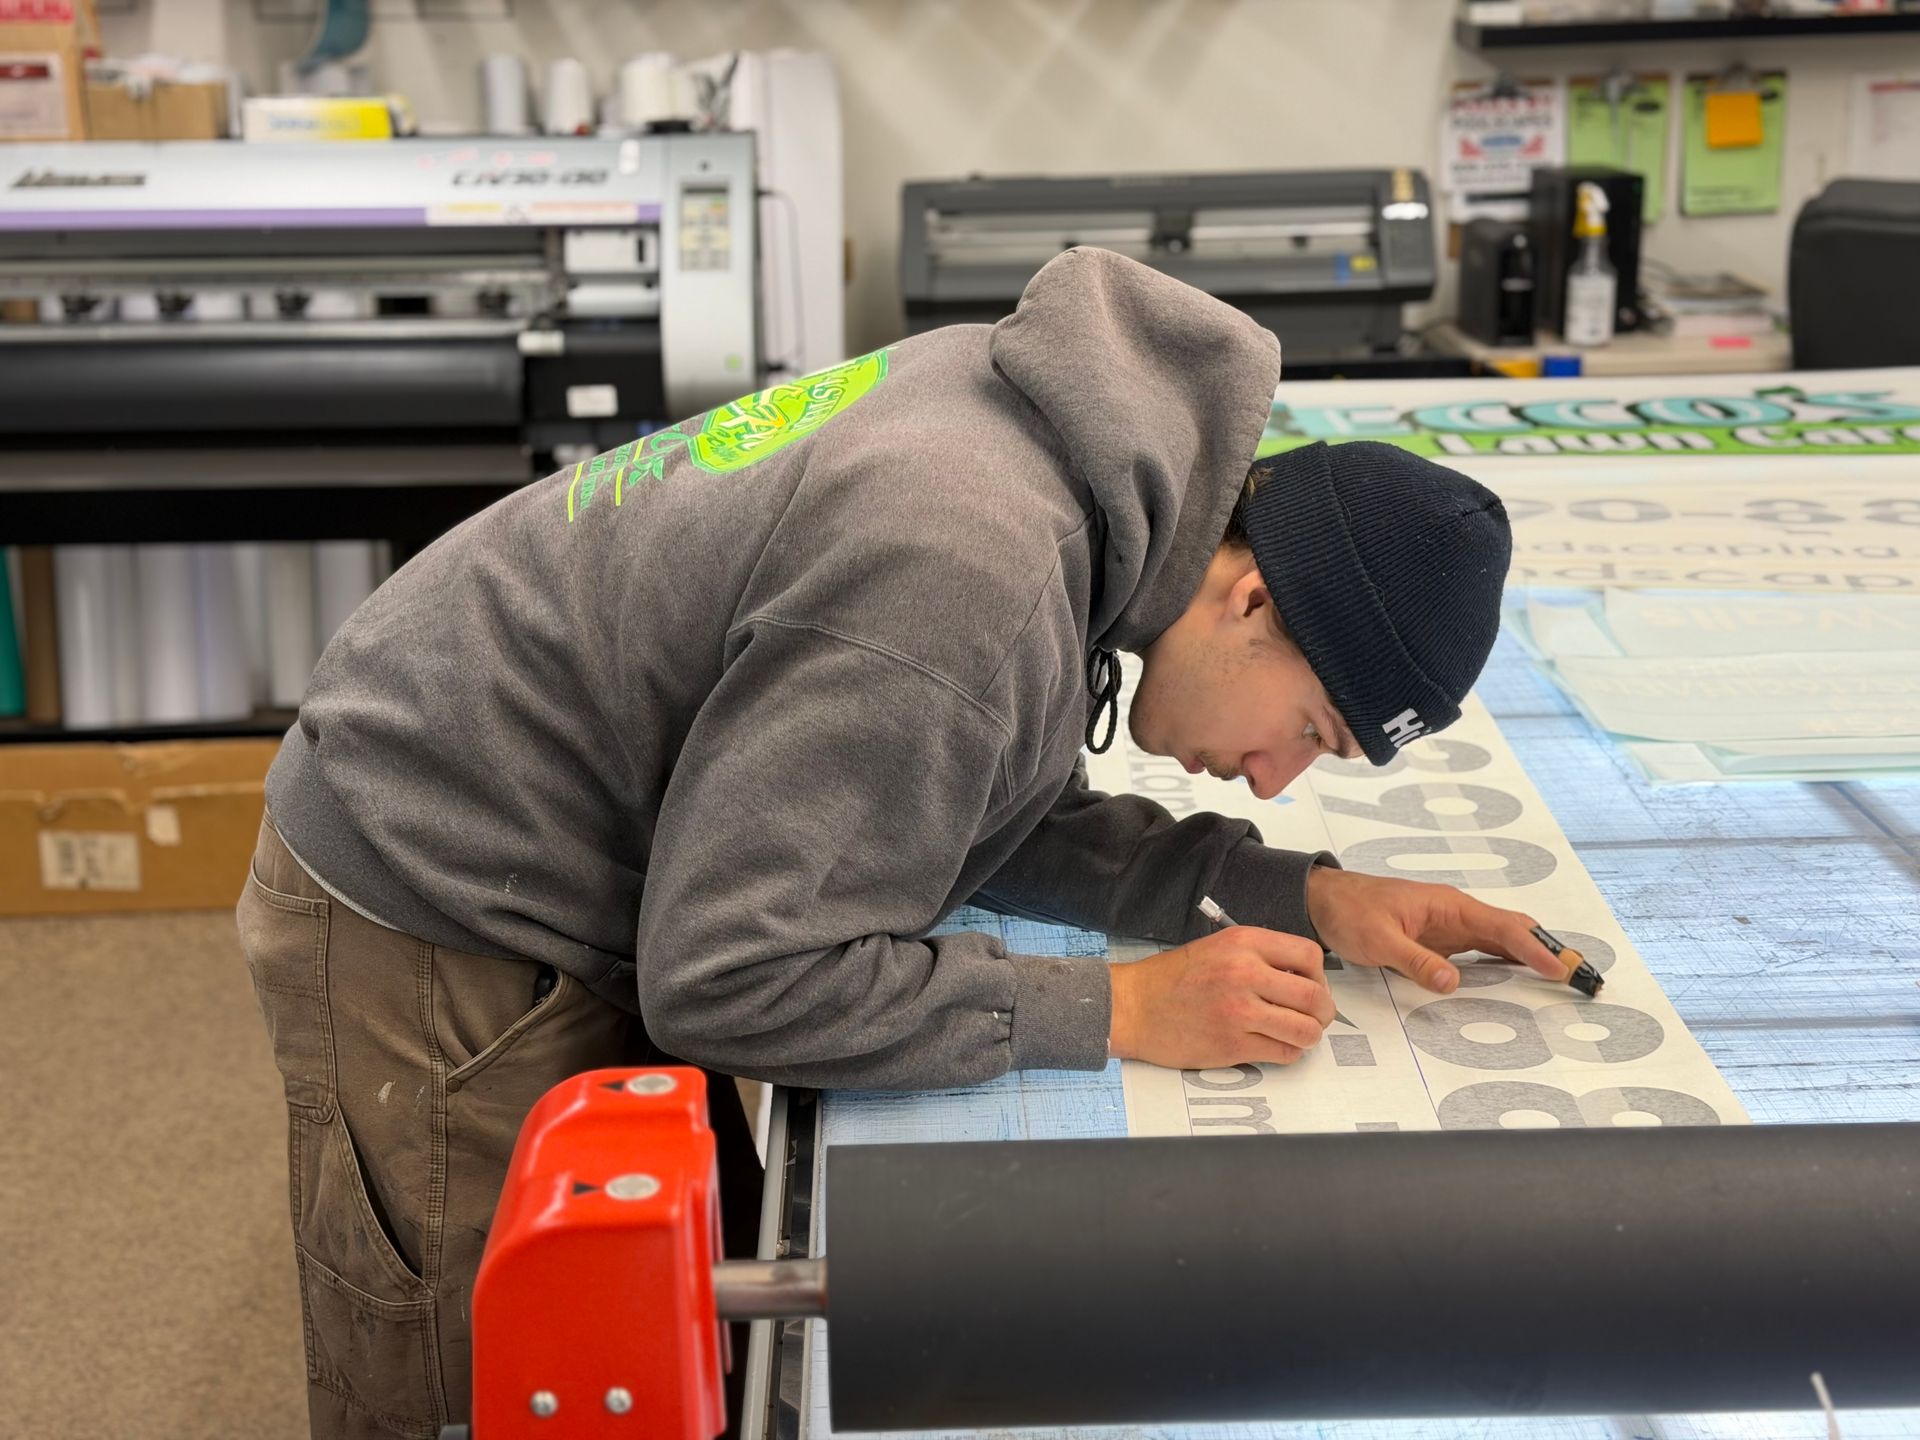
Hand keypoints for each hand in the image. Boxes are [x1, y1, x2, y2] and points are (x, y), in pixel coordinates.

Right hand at [1108, 926, 1334, 1068]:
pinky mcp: (1232, 1044)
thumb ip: (1260, 956)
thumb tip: (1302, 979)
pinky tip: (1272, 1045)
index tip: (1310, 986)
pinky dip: (1287, 1053)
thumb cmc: (1172, 979)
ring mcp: (1239, 1011)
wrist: (1133, 1006)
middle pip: (1315, 997)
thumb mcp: (1218, 947)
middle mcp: (1244, 973)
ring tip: (1295, 1034)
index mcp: (1243, 942)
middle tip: (1314, 1018)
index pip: (1309, 956)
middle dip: (1323, 1012)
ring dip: (1308, 1036)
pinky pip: (1283, 1053)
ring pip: (1305, 1030)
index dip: (1318, 975)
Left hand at [1305, 866, 1567, 994]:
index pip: (1502, 927)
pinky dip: (1507, 960)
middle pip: (1513, 930)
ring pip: (1502, 940)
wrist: (1324, 900)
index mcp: (1448, 906)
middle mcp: (1456, 913)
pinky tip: (1521, 976)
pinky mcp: (1441, 939)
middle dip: (1546, 948)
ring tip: (1563, 976)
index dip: (1533, 948)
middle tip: (1579, 973)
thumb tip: (1453, 982)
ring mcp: (1451, 926)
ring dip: (1532, 955)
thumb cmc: (1349, 911)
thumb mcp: (1378, 941)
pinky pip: (1483, 949)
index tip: (1558, 968)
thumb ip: (1416, 961)